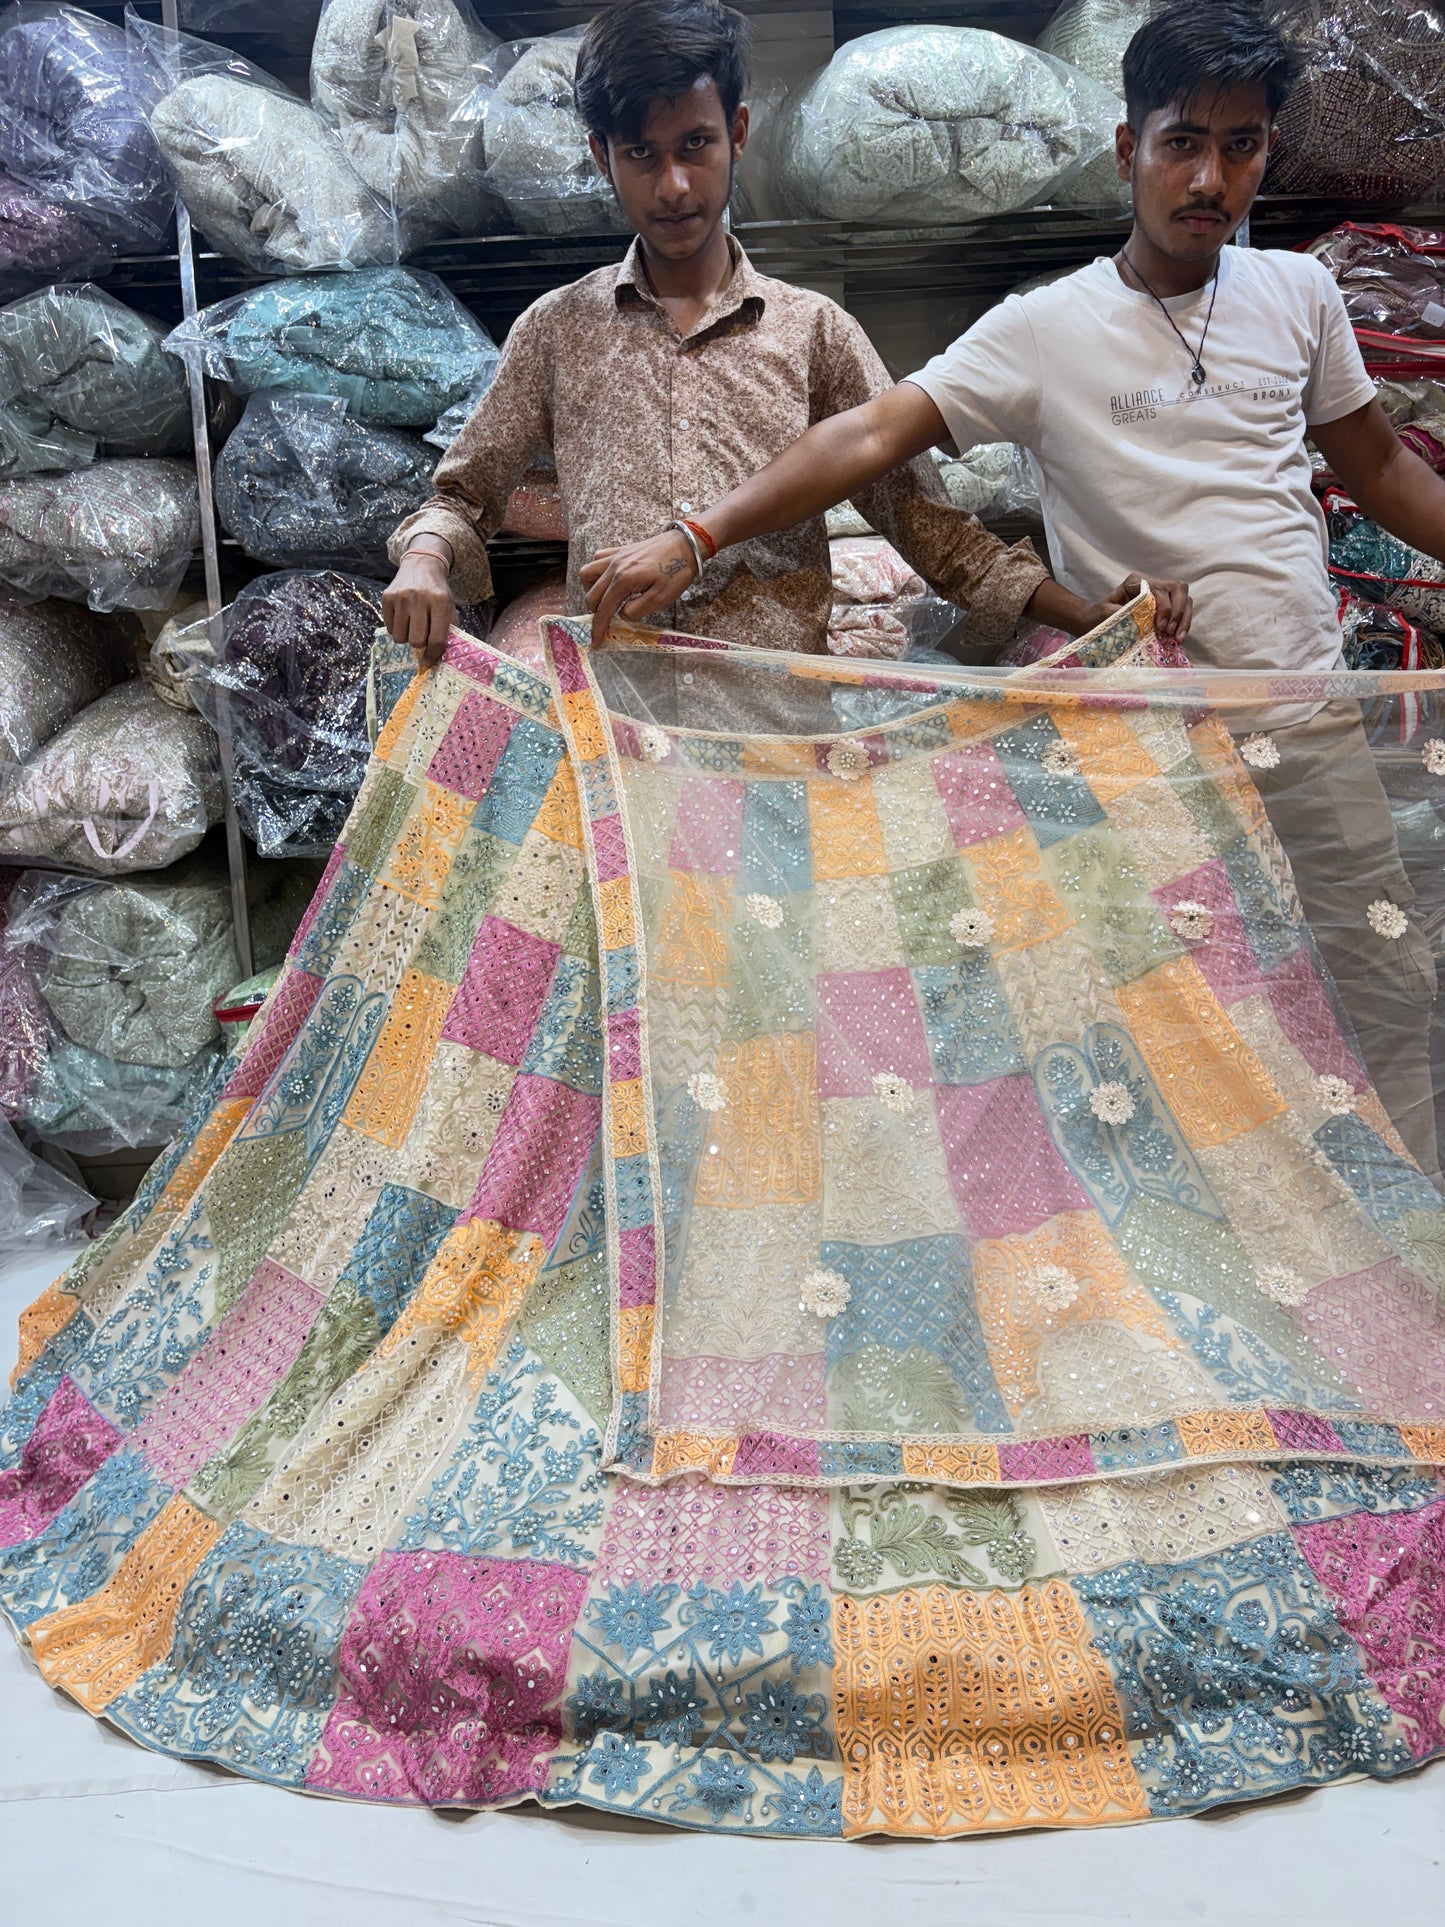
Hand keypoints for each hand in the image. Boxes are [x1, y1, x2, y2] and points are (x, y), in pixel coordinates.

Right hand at [382, 550, 454, 665]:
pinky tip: (403, 617)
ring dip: (406, 637)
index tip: (429, 661)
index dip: (433, 655)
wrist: (421, 565)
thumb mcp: (449, 608)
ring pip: (399, 638)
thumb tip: (440, 657)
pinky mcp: (387, 597)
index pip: (436, 640)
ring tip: (412, 626)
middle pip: (416, 641)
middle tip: (422, 635)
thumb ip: (449, 631)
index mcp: (440, 602)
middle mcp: (419, 598)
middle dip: (419, 644)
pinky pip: (389, 628)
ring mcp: (401, 597)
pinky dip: (396, 628)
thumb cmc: (437, 592)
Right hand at [581, 530, 697, 642]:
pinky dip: (597, 572)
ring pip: (588, 573)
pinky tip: (609, 581)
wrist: (685, 545)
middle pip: (592, 594)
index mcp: (623, 580)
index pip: (604, 609)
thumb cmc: (676, 572)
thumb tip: (622, 615)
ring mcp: (615, 556)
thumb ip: (637, 610)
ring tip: (603, 600)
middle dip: (594, 613)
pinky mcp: (620, 551)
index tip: (596, 643)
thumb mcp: (661, 598)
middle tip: (603, 624)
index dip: (598, 628)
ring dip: (591, 590)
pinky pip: (598, 559)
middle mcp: (614, 567)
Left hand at [1089, 573, 1192, 645]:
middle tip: (1170, 632)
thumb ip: (1125, 614)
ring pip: (1185, 599)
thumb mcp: (1107, 613)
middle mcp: (1151, 583)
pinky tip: (1178, 638)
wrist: (1092, 621)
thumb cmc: (1097, 616)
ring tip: (1178, 638)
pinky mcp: (1164, 606)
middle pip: (1178, 589)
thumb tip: (1144, 621)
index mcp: (1136, 581)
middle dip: (1178, 612)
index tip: (1160, 627)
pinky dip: (1184, 623)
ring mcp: (1160, 594)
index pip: (1160, 589)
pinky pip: (1182, 610)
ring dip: (1185, 618)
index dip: (1165, 608)